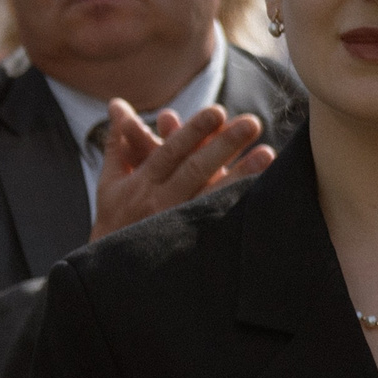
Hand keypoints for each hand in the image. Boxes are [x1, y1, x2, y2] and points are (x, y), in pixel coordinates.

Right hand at [90, 102, 273, 241]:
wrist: (112, 273)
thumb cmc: (114, 220)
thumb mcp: (110, 181)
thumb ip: (118, 142)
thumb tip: (117, 105)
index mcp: (141, 183)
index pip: (169, 152)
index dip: (192, 131)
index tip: (217, 111)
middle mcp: (159, 202)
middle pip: (194, 169)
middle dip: (223, 145)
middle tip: (251, 122)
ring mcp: (176, 223)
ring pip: (210, 196)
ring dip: (239, 174)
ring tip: (267, 153)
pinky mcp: (192, 243)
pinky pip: (218, 222)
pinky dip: (237, 206)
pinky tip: (262, 192)